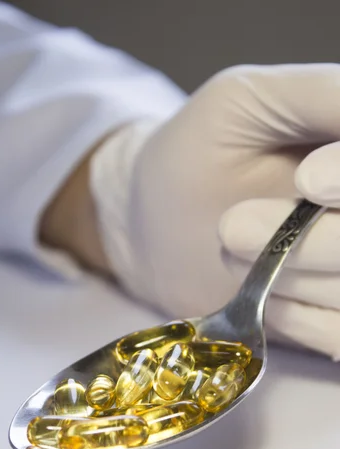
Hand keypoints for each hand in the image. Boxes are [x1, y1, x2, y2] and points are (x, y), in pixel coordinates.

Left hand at [91, 64, 339, 359]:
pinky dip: (307, 321)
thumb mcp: (244, 102)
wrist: (156, 223)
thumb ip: (321, 96)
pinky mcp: (333, 316)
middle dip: (316, 240)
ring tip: (230, 245)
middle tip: (233, 226)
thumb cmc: (196, 152)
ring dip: (300, 272)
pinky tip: (267, 298)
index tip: (307, 180)